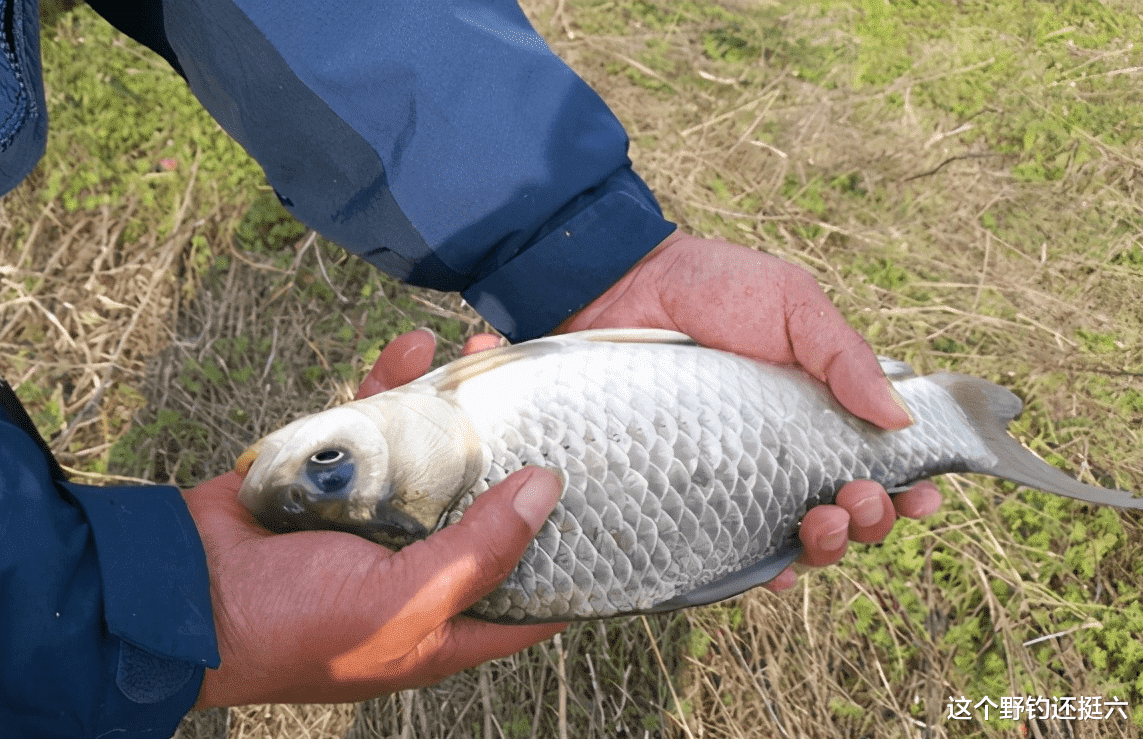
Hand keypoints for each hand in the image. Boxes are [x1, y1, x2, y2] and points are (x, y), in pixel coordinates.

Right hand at [186, 331, 563, 706]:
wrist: (182, 590)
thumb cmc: (295, 626)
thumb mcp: (403, 603)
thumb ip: (480, 552)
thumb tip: (548, 491)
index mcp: (446, 618)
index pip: (533, 595)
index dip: (575, 559)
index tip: (614, 507)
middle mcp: (421, 565)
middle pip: (488, 506)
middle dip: (517, 452)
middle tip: (547, 397)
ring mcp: (380, 515)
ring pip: (436, 452)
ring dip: (459, 403)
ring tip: (485, 351)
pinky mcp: (338, 474)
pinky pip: (377, 424)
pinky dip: (392, 384)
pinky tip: (414, 348)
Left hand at [560, 230, 941, 590]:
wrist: (625, 288)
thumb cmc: (713, 287)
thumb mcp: (792, 303)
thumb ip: (844, 356)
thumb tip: (902, 419)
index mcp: (819, 409)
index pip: (875, 462)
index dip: (907, 488)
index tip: (921, 494)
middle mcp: (782, 451)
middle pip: (845, 511)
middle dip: (870, 520)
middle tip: (860, 498)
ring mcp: (735, 476)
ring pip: (796, 538)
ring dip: (827, 546)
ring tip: (824, 522)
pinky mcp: (688, 493)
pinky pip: (729, 548)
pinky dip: (761, 568)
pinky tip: (774, 569)